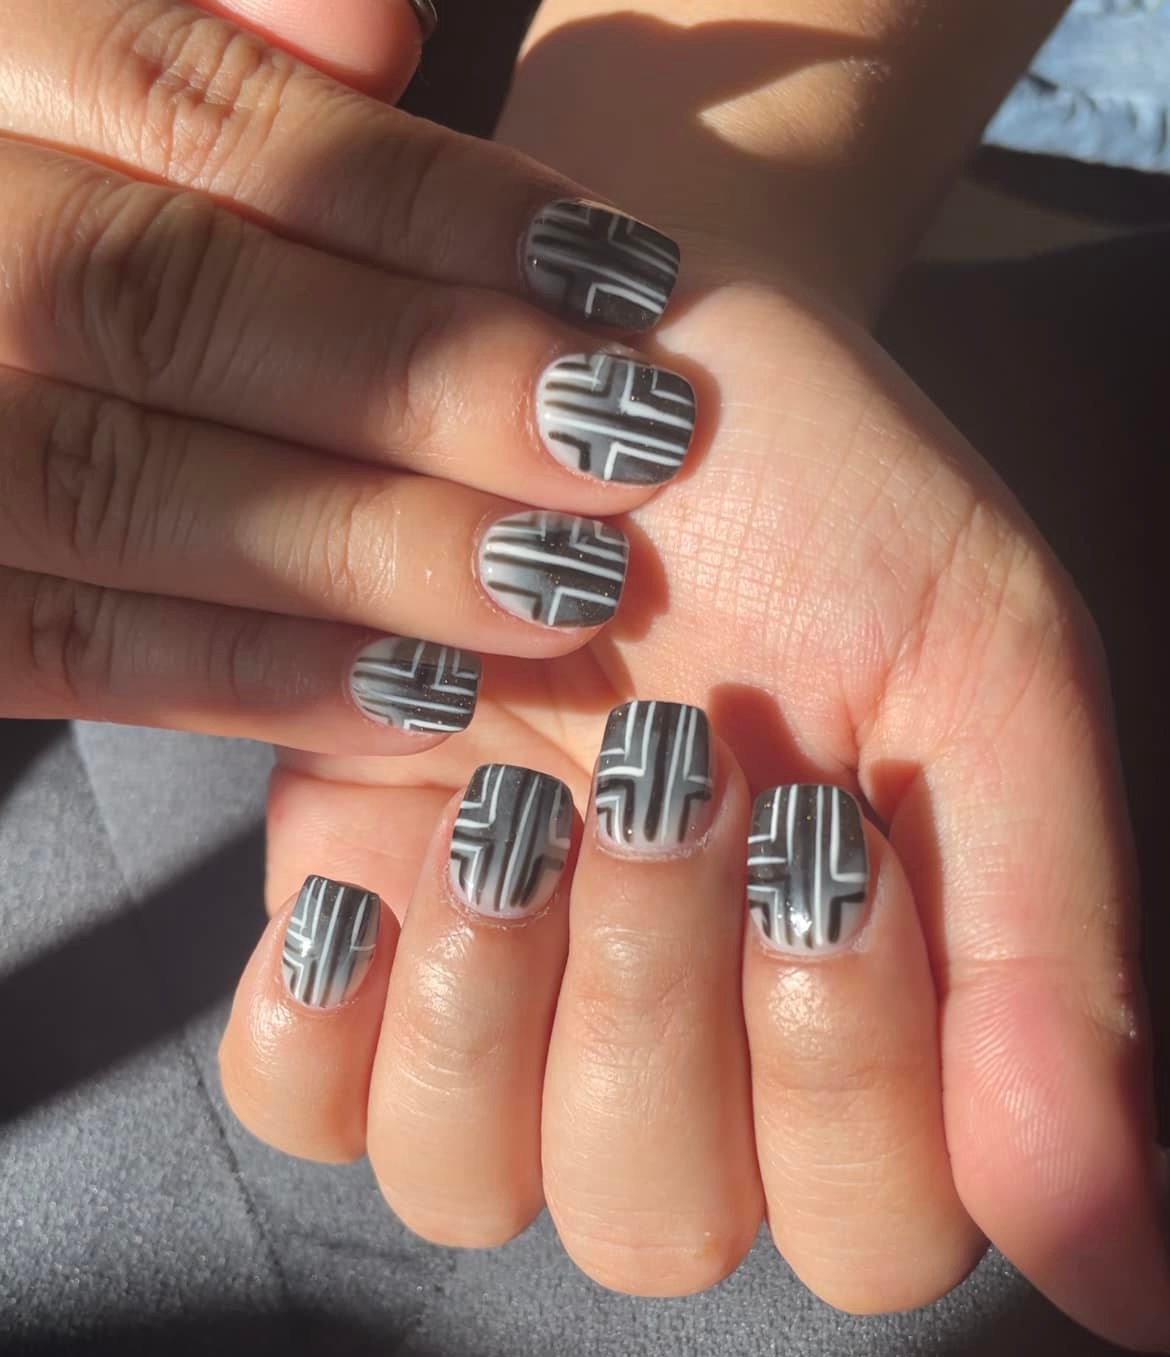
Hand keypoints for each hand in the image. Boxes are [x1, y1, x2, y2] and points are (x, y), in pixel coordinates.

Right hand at [0, 0, 690, 746]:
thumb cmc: (56, 224)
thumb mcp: (81, 82)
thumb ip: (220, 51)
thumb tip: (376, 34)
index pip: (189, 105)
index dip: (414, 195)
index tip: (608, 269)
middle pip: (163, 299)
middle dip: (406, 374)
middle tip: (609, 436)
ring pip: (116, 487)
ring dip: (358, 546)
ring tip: (553, 582)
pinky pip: (68, 651)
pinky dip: (248, 676)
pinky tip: (421, 693)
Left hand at [221, 259, 1169, 1350]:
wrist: (608, 362)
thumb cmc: (823, 502)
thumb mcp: (985, 681)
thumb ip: (1049, 971)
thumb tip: (1128, 1280)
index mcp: (858, 1012)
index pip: (875, 1228)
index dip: (849, 1083)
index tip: (829, 842)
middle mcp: (680, 1051)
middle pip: (657, 1231)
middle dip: (659, 1012)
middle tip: (670, 777)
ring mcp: (498, 1008)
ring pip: (468, 1192)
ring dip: (491, 1014)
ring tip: (510, 810)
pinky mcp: (349, 935)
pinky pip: (298, 1110)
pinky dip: (322, 1031)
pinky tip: (374, 885)